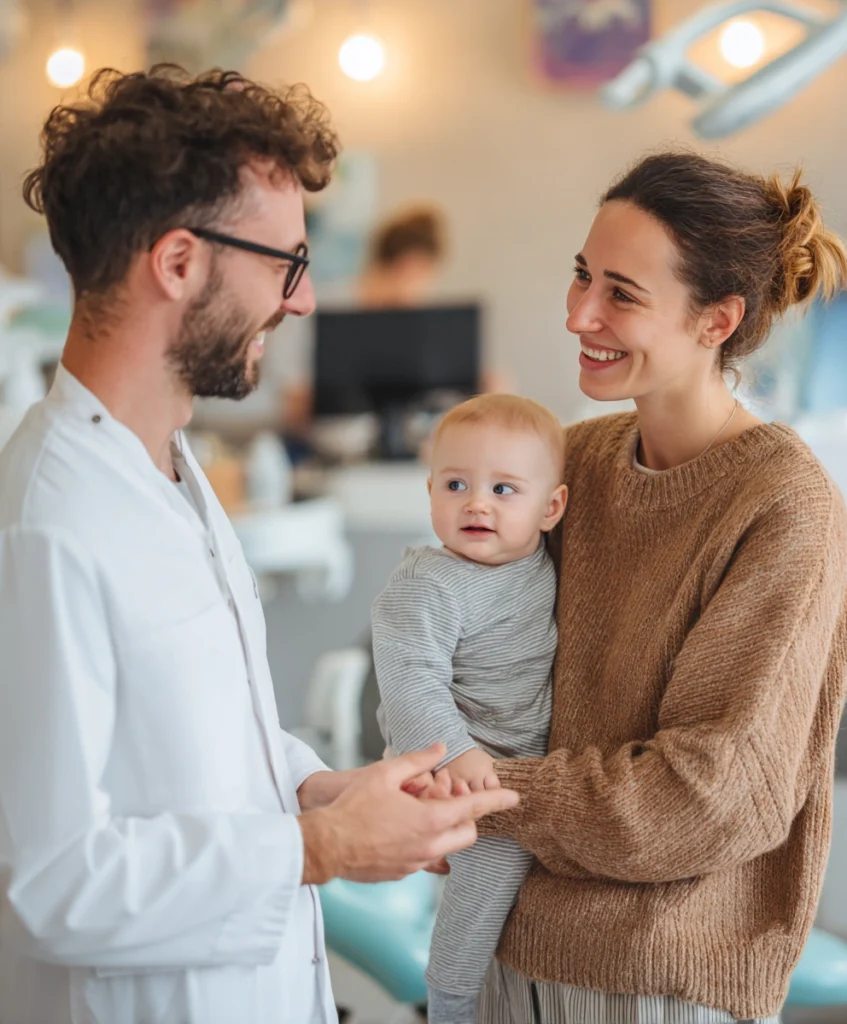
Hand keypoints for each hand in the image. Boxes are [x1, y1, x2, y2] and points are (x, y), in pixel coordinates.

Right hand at [298, 744, 518, 884]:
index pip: (474, 808)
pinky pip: (425, 859)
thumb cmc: (352, 807)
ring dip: (444, 832)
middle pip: (468, 835)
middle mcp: (429, 846)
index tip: (514, 797)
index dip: (497, 800)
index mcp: (430, 820)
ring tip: (419, 813)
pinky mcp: (402, 874)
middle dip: (468, 819)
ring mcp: (416, 864)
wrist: (325, 845)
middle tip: (450, 801)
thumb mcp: (384, 773)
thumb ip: (417, 759)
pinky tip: (400, 830)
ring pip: (447, 849)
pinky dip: (423, 844)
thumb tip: (440, 748)